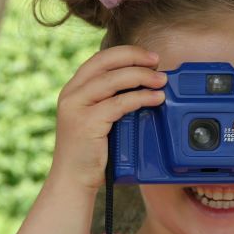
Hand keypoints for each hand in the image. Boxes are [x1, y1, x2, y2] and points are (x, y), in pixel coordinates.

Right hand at [49, 45, 166, 191]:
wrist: (73, 179)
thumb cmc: (91, 152)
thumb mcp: (97, 118)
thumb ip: (111, 100)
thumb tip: (143, 85)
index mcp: (74, 89)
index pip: (100, 59)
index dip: (126, 53)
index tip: (149, 58)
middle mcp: (72, 94)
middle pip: (106, 63)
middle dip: (135, 58)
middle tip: (157, 63)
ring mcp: (77, 107)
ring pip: (113, 80)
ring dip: (142, 76)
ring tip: (161, 81)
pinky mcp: (86, 123)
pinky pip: (119, 103)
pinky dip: (140, 98)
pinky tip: (155, 99)